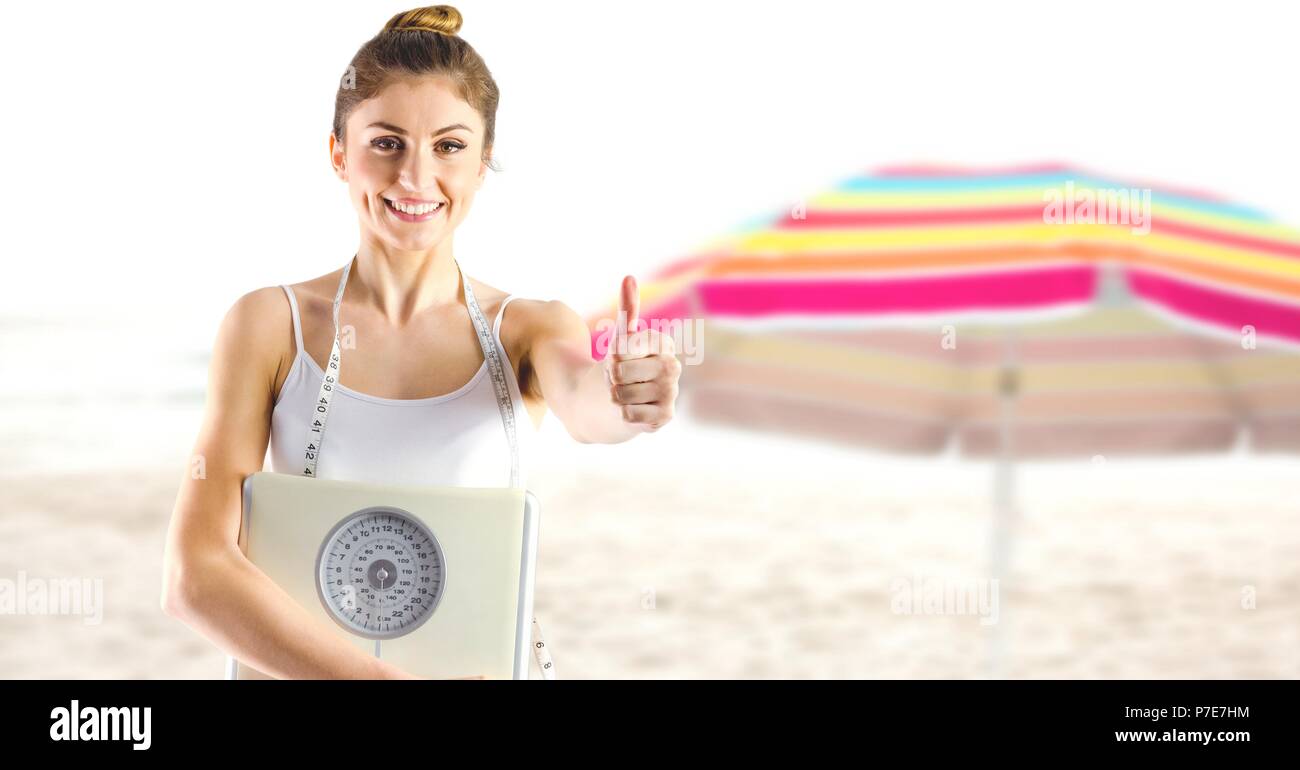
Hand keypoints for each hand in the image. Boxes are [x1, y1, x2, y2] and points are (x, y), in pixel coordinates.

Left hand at [604, 275, 680, 432]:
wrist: (616, 402)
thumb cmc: (620, 367)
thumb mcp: (620, 339)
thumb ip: (627, 309)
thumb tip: (629, 277)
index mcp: (663, 342)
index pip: (623, 346)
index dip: (611, 354)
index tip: (616, 356)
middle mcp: (673, 366)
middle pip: (621, 371)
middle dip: (610, 377)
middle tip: (618, 378)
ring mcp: (672, 392)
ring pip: (622, 394)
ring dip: (615, 396)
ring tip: (624, 394)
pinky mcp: (665, 416)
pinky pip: (628, 414)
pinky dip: (622, 414)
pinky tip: (632, 410)